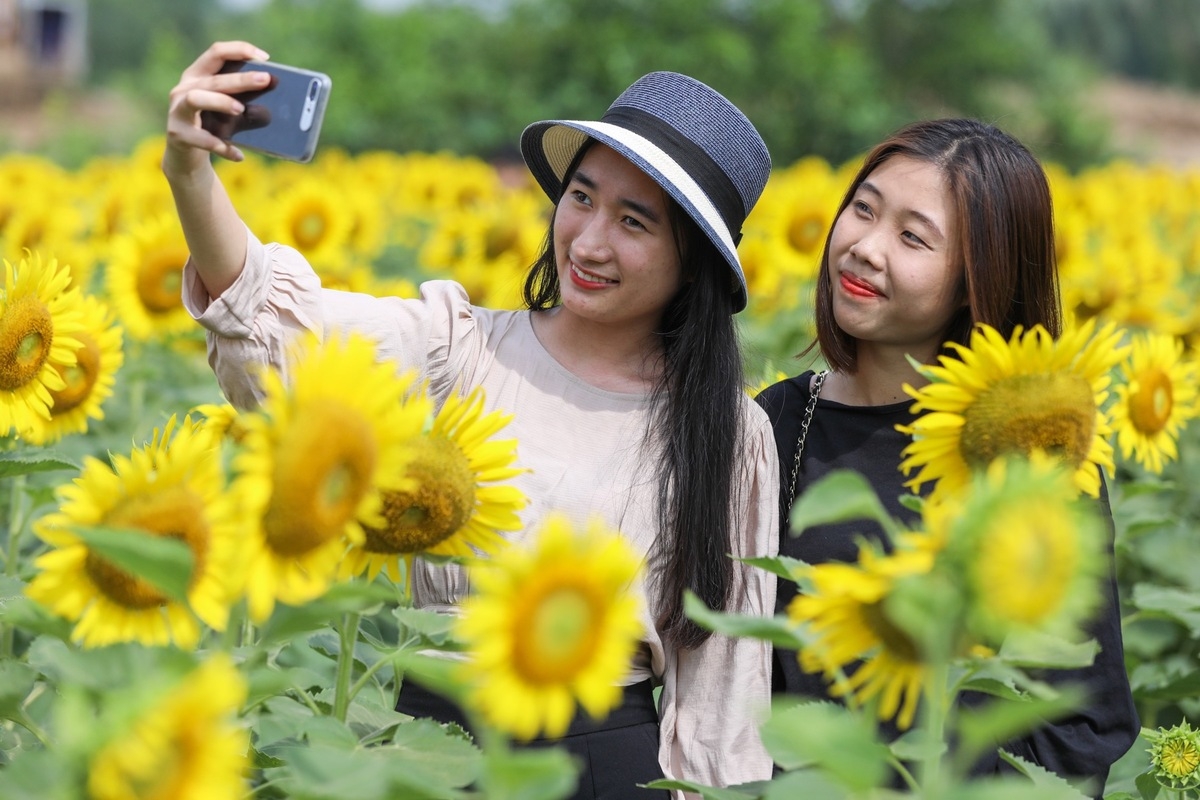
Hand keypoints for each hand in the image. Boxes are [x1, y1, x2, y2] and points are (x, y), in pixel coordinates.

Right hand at [163, 41, 271, 176]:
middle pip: (213, 79)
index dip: (239, 50)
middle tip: (265, 79)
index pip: (217, 52)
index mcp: (197, 75)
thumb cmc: (212, 126)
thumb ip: (245, 99)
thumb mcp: (229, 110)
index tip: (265, 58)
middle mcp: (184, 89)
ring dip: (220, 102)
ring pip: (196, 99)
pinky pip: (201, 139)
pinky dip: (222, 147)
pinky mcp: (178, 134)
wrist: (186, 157)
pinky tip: (239, 155)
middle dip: (240, 79)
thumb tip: (278, 95)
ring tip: (240, 110)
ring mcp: (177, 111)